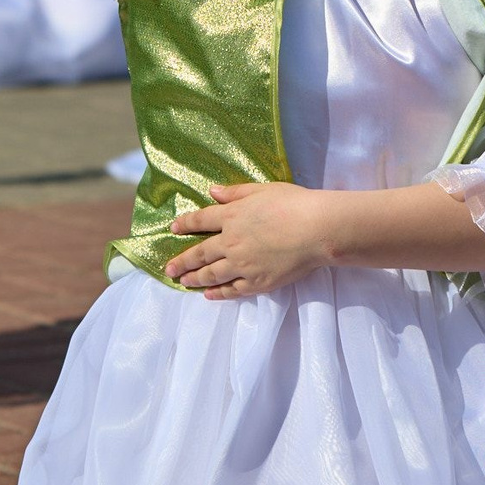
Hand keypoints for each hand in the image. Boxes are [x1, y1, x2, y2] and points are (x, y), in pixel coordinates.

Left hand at [165, 181, 334, 298]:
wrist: (315, 230)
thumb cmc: (293, 204)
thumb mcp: (262, 190)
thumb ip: (235, 193)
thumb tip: (213, 192)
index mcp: (232, 216)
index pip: (201, 220)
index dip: (185, 224)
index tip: (173, 229)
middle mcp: (231, 242)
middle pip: (200, 253)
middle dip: (182, 261)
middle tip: (168, 269)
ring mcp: (242, 265)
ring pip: (211, 274)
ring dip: (195, 278)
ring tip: (183, 282)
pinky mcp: (256, 282)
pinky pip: (232, 290)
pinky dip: (218, 293)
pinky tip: (209, 294)